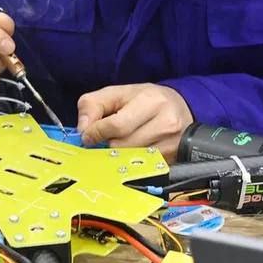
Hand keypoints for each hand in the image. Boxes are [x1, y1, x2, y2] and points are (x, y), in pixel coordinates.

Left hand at [76, 83, 193, 160]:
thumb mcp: (117, 93)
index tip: (88, 135)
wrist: (180, 108)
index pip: (116, 126)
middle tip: (105, 139)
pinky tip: (133, 152)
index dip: (96, 132)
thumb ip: (93, 105)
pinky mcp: (173, 160)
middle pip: (122, 146)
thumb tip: (83, 130)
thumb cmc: (145, 100)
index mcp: (151, 101)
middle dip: (107, 144)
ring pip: (130, 160)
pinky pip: (141, 169)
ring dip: (118, 155)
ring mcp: (172, 144)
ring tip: (121, 142)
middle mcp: (166, 123)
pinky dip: (131, 163)